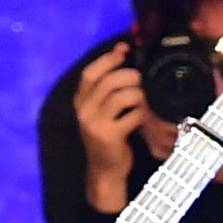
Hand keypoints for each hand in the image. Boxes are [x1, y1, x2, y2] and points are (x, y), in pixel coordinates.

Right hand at [74, 43, 144, 212]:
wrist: (105, 172)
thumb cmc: (107, 138)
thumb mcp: (99, 112)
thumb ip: (106, 88)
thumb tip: (122, 53)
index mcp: (80, 102)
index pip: (90, 73)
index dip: (108, 59)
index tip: (124, 50)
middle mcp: (84, 112)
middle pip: (109, 82)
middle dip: (130, 76)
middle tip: (141, 80)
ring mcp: (96, 125)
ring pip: (122, 96)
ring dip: (138, 94)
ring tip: (142, 99)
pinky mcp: (110, 137)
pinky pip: (132, 116)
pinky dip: (142, 114)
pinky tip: (142, 118)